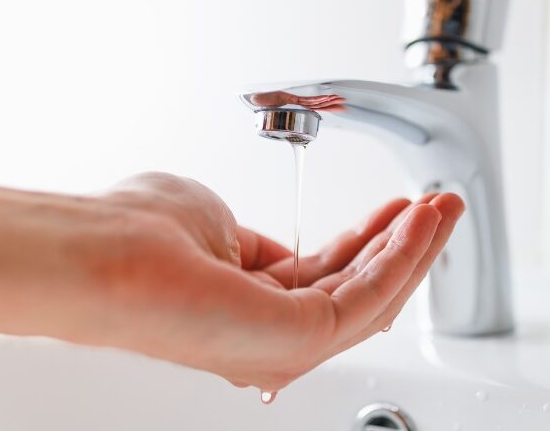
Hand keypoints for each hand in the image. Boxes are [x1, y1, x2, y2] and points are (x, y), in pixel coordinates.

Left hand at [53, 172, 462, 390]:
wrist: (105, 255)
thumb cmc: (135, 235)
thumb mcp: (213, 221)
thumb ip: (250, 242)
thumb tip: (272, 247)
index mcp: (246, 304)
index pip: (325, 276)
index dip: (366, 239)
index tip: (397, 208)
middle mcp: (267, 332)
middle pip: (357, 287)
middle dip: (404, 243)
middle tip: (438, 206)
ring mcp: (283, 342)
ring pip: (371, 297)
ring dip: (414, 248)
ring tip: (444, 207)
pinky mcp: (299, 339)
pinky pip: (367, 299)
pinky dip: (401, 257)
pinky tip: (419, 223)